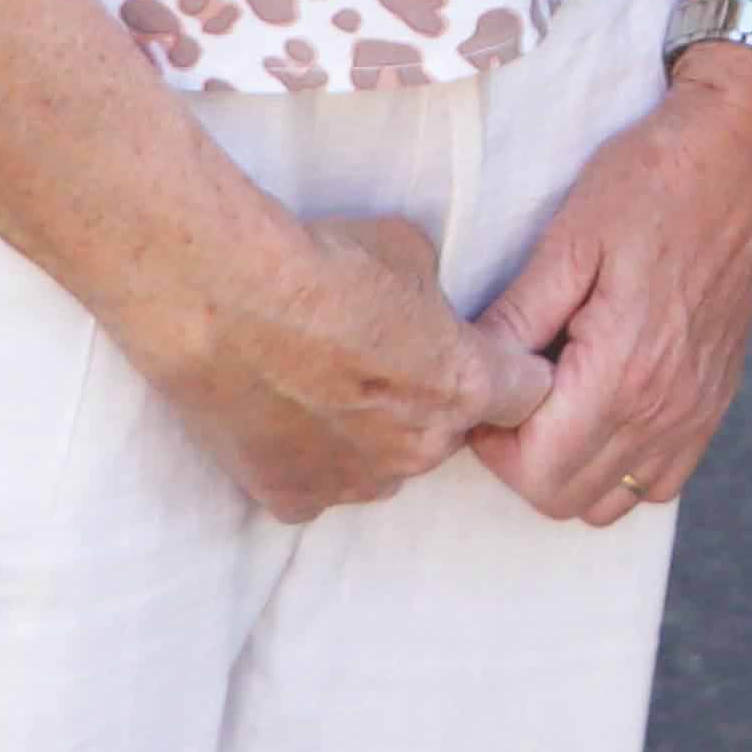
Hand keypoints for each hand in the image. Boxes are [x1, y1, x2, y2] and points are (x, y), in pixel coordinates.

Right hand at [141, 209, 554, 524]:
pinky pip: (319, 484)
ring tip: (322, 380)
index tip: (489, 353)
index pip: (527, 395)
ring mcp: (353, 483)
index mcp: (463, 388)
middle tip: (381, 356)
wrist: (224, 300)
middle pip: (448, 432)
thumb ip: (434, 299)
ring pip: (384, 463)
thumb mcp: (411, 253)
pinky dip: (309, 456)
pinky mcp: (290, 498)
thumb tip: (423, 311)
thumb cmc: (322, 264)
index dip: (512, 371)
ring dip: (370, 433)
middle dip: (429, 400)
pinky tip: (283, 413)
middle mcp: (417, 450)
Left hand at [465, 54, 751, 528]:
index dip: (493, 443)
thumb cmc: (654, 180)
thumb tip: (470, 371)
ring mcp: (698, 409)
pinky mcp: (717, 398)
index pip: (536, 473)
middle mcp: (667, 406)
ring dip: (572, 469)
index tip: (491, 386)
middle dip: (524, 460)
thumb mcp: (570, 237)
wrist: (744, 148)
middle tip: (516, 390)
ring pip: (614, 500)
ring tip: (558, 401)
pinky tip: (606, 406)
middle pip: (568, 497)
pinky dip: (622, 464)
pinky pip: (660, 479)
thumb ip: (518, 317)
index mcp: (623, 370)